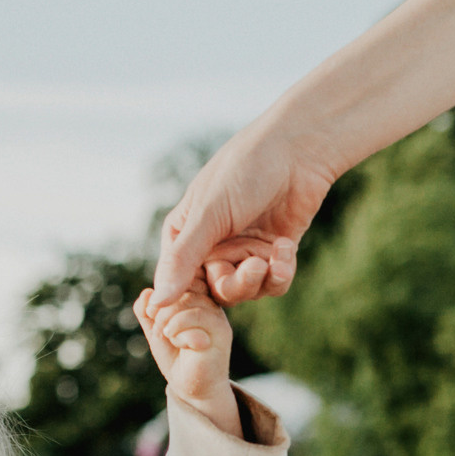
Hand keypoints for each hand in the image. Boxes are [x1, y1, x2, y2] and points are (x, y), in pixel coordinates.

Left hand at [133, 282, 242, 435]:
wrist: (192, 388)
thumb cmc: (177, 358)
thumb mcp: (156, 331)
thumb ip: (147, 312)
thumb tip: (146, 293)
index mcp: (196, 299)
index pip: (177, 281)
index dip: (160, 295)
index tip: (151, 315)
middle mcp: (209, 304)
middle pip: (182, 288)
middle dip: (161, 309)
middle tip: (158, 331)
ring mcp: (217, 317)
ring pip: (188, 301)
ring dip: (169, 321)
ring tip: (168, 338)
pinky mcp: (222, 332)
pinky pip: (197, 317)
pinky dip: (180, 331)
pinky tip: (181, 344)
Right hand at [153, 118, 338, 304]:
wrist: (297, 151)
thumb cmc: (245, 170)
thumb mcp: (209, 215)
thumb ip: (183, 259)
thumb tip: (157, 303)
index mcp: (184, 236)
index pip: (178, 284)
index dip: (191, 300)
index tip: (209, 304)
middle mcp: (212, 247)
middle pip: (217, 293)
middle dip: (237, 285)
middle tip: (253, 267)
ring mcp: (244, 250)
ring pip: (247, 291)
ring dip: (261, 279)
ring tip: (273, 256)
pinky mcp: (274, 254)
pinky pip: (274, 282)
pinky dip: (281, 272)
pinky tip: (286, 247)